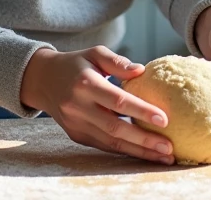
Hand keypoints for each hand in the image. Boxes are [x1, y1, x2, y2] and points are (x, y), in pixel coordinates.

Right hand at [20, 46, 175, 164]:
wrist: (42, 80)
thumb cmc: (76, 64)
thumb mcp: (95, 53)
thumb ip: (117, 61)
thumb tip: (141, 70)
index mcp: (85, 84)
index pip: (117, 101)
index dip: (141, 111)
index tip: (165, 119)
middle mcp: (78, 107)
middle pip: (115, 128)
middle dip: (144, 141)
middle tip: (169, 147)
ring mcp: (76, 124)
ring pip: (110, 143)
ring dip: (138, 151)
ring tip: (163, 156)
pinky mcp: (76, 135)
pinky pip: (104, 146)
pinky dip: (125, 151)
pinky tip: (145, 153)